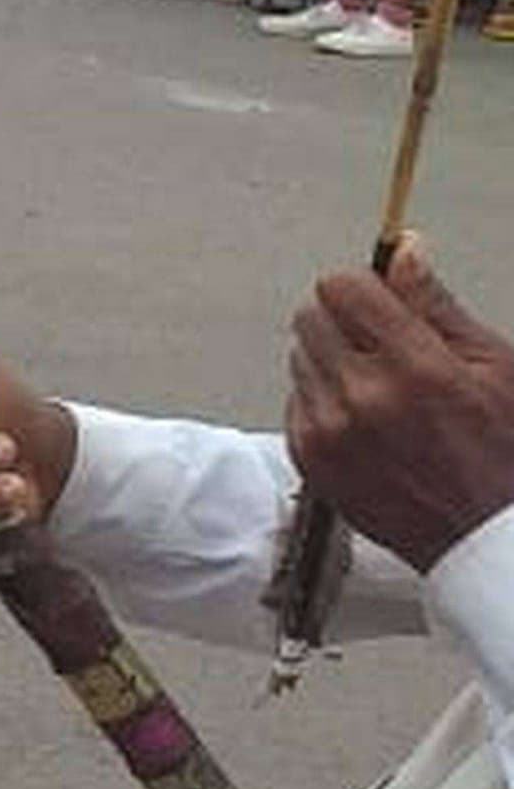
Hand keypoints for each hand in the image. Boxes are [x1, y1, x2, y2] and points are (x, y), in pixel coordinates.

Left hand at [287, 237, 513, 570]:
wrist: (485, 539)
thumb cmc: (505, 453)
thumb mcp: (495, 366)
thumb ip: (436, 305)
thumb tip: (403, 249)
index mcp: (415, 369)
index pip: (341, 287)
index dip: (365, 287)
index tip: (385, 301)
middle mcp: (362, 399)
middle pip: (310, 315)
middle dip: (346, 318)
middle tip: (387, 344)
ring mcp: (329, 432)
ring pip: (299, 355)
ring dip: (333, 359)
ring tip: (384, 388)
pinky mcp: (309, 460)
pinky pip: (295, 399)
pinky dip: (323, 399)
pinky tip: (366, 419)